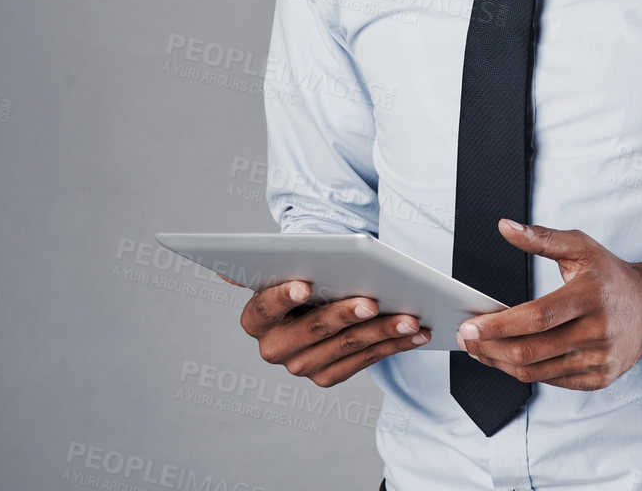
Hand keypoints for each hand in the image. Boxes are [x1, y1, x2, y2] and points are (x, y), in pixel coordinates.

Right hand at [222, 275, 431, 386]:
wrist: (317, 299)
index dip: (284, 296)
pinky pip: (364, 362)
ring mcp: (301, 366)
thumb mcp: (286, 267)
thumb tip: (226, 267)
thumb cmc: (305, 275)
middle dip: (345, 315)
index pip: (266, 307)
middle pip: (312, 330)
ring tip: (409, 317)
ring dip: (381, 332)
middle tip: (372, 301)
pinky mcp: (327, 376)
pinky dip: (393, 347)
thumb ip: (266, 266)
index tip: (305, 283)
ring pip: (345, 347)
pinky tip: (415, 334)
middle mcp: (273, 347)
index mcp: (255, 318)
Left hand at [454, 219, 641, 390]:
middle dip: (490, 348)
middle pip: (532, 350)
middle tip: (465, 339)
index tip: (470, 326)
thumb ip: (541, 238)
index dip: (499, 325)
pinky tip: (507, 360)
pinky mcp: (601, 378)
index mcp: (588, 297)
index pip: (536, 317)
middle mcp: (597, 332)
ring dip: (501, 363)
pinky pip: (554, 381)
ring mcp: (600, 359)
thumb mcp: (581, 247)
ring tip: (479, 350)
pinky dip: (526, 373)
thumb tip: (504, 227)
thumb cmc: (610, 275)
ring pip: (538, 371)